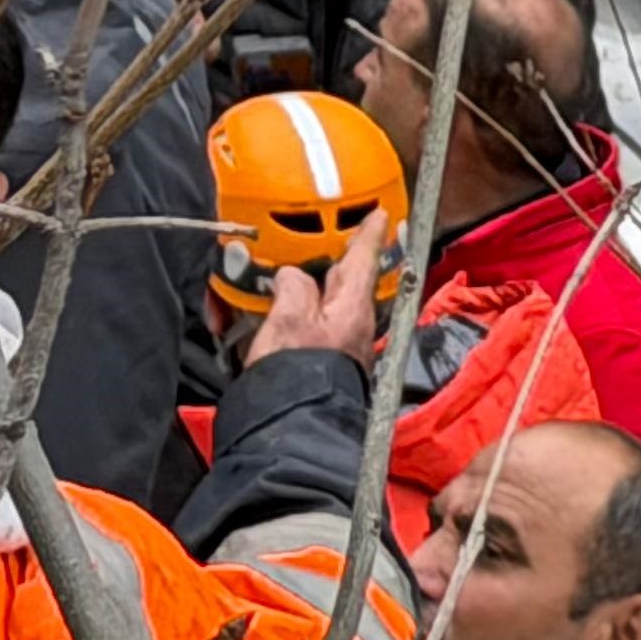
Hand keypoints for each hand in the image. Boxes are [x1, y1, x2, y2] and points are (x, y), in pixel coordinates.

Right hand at [247, 214, 385, 368]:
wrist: (291, 426)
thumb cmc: (297, 373)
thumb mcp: (291, 319)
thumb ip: (294, 287)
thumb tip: (292, 275)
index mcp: (352, 307)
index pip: (364, 259)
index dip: (370, 233)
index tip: (382, 213)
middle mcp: (350, 323)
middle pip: (339, 278)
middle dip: (327, 258)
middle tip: (318, 239)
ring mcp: (335, 342)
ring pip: (316, 300)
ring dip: (294, 288)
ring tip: (267, 280)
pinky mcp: (316, 358)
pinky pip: (300, 324)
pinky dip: (281, 315)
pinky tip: (258, 315)